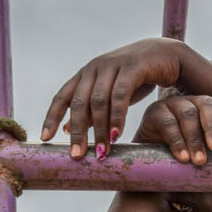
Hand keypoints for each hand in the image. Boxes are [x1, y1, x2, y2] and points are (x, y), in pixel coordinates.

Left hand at [41, 38, 185, 157]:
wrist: (167, 55)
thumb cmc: (137, 78)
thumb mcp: (110, 94)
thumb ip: (90, 110)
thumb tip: (66, 129)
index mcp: (85, 74)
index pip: (62, 96)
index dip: (51, 117)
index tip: (44, 139)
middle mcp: (95, 68)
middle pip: (78, 103)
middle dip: (77, 131)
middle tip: (77, 155)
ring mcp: (112, 65)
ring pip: (98, 102)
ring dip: (99, 130)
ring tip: (102, 152)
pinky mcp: (132, 67)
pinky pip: (120, 96)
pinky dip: (117, 117)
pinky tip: (117, 135)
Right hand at [134, 90, 211, 164]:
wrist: (155, 170)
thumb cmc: (189, 160)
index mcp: (210, 109)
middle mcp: (193, 102)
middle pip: (207, 105)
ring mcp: (173, 105)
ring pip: (188, 115)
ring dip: (195, 139)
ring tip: (199, 161)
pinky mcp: (154, 113)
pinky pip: (168, 124)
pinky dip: (176, 141)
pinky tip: (182, 157)